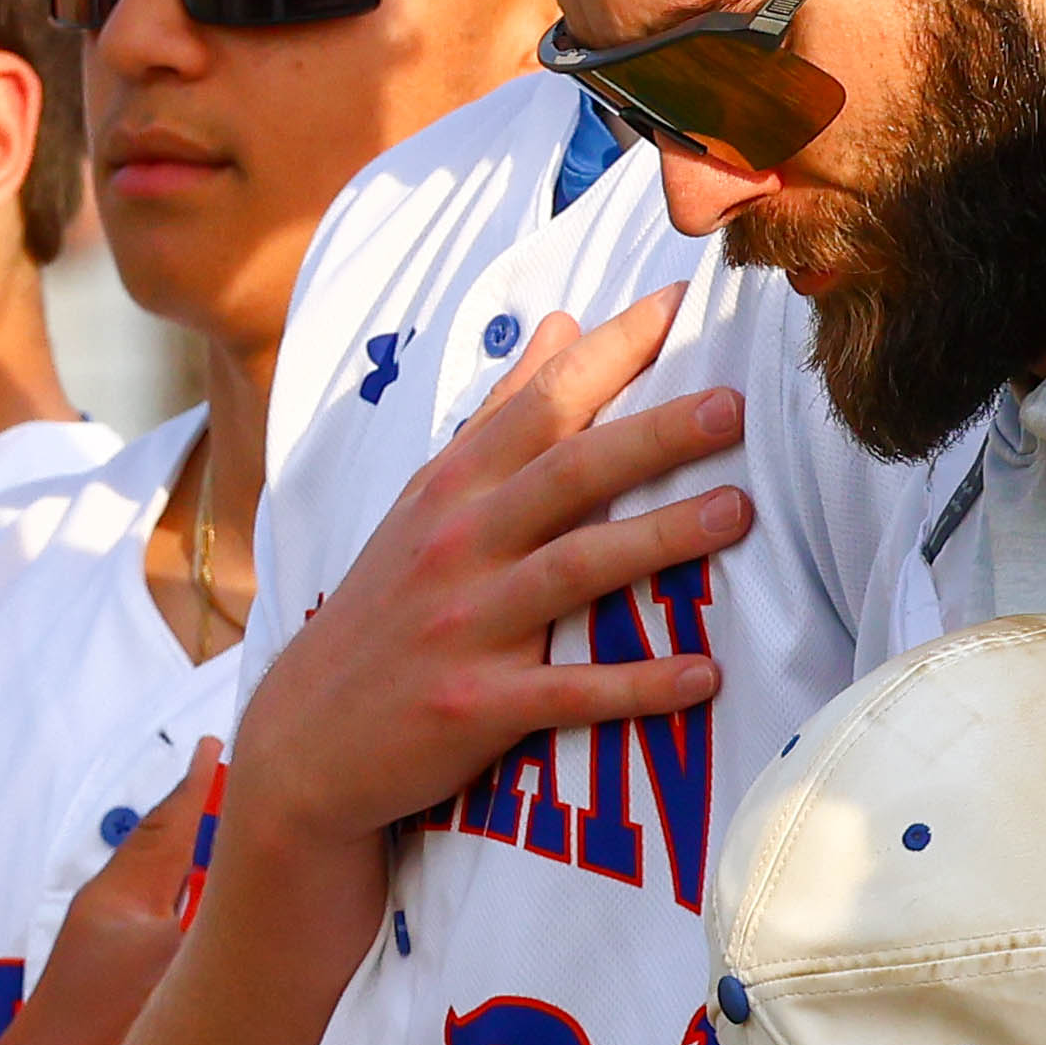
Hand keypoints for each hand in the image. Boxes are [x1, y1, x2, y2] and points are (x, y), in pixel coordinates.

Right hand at [225, 292, 750, 853]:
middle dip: (651, 435)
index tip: (681, 305)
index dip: (611, 350)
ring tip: (737, 512)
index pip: (540, 402)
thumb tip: (563, 326)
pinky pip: (571, 692)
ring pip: (574, 569)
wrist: (308, 740)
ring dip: (659, 539)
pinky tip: (705, 674)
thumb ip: (501, 413)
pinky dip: (638, 685)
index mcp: (452, 488)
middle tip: (733, 407)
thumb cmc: (386, 608)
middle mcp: (458, 545)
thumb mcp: (427, 500)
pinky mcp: (476, 706)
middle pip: (567, 474)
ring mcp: (467, 626)